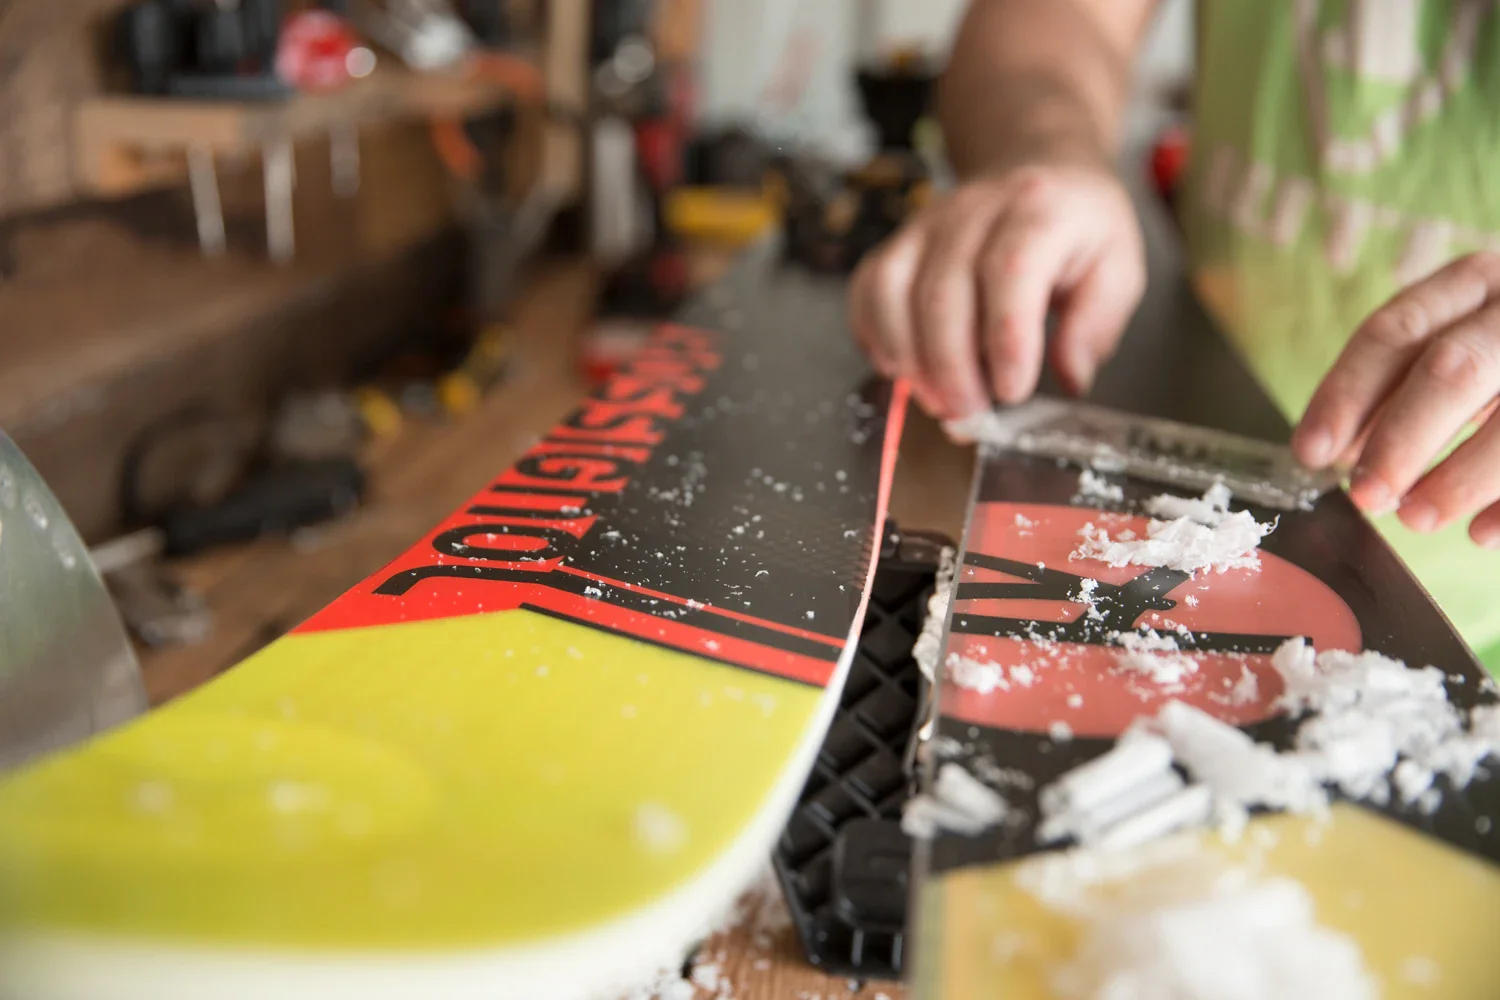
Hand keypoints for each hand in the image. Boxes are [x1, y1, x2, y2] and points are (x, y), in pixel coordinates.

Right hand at [847, 161, 1145, 418]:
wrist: (1038, 167)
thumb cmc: (1077, 227)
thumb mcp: (1118, 267)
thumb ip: (1098, 324)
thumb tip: (1071, 375)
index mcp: (1040, 211)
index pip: (1011, 271)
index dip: (1006, 339)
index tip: (1012, 390)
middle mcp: (975, 210)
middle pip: (942, 291)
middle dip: (952, 369)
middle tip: (972, 416)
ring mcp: (927, 224)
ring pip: (893, 290)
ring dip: (909, 359)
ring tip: (938, 400)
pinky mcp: (897, 242)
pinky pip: (867, 289)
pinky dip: (874, 337)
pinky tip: (902, 369)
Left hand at [1293, 252, 1499, 547]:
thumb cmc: (1499, 356)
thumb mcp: (1452, 348)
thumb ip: (1397, 389)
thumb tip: (1334, 454)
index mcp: (1473, 283)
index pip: (1396, 332)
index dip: (1346, 394)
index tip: (1311, 454)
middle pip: (1454, 369)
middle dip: (1402, 439)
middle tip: (1364, 497)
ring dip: (1461, 478)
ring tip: (1417, 519)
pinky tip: (1483, 536)